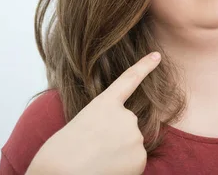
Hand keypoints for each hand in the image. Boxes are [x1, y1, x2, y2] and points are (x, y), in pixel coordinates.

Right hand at [27, 52, 161, 174]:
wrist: (60, 173)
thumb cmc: (60, 154)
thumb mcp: (80, 126)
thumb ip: (105, 124)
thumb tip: (123, 140)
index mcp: (105, 103)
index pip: (129, 79)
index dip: (144, 66)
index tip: (157, 55)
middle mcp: (125, 115)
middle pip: (126, 127)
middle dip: (114, 140)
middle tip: (93, 151)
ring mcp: (135, 135)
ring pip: (131, 147)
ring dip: (118, 156)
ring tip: (96, 163)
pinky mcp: (140, 157)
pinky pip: (135, 164)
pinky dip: (124, 169)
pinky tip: (106, 171)